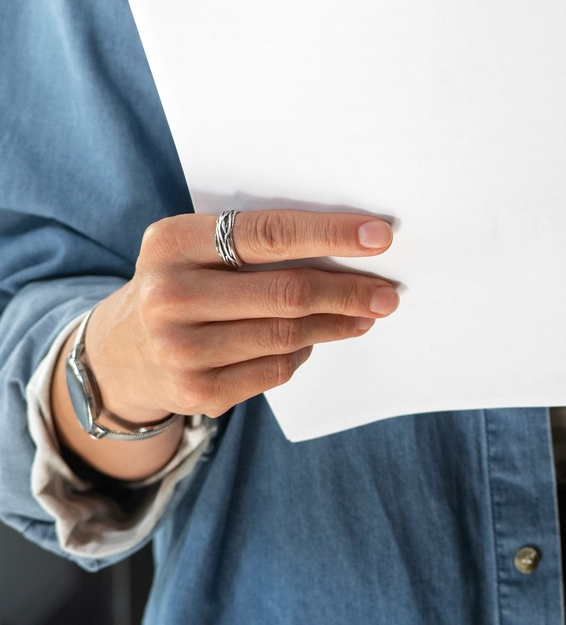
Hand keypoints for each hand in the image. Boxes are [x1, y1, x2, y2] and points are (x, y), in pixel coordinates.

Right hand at [83, 211, 397, 424]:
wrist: (117, 355)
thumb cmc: (182, 285)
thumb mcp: (195, 250)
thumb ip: (256, 242)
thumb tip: (352, 246)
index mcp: (173, 243)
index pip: (269, 234)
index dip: (331, 235)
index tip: (381, 237)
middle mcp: (169, 295)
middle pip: (287, 293)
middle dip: (349, 292)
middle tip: (388, 292)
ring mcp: (179, 348)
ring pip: (287, 335)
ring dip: (338, 324)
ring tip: (367, 315)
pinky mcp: (195, 390)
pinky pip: (275, 370)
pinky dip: (303, 354)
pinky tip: (314, 342)